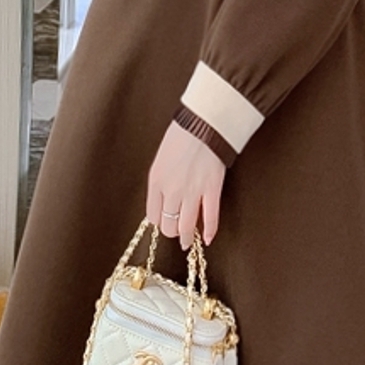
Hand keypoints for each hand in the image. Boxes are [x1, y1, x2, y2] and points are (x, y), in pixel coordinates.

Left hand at [146, 122, 225, 249]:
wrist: (204, 122)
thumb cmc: (183, 134)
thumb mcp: (162, 157)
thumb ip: (163, 179)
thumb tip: (168, 198)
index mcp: (156, 180)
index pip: (152, 215)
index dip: (159, 222)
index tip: (165, 222)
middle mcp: (171, 190)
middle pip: (168, 225)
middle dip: (173, 231)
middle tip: (178, 233)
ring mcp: (192, 192)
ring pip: (187, 227)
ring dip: (187, 238)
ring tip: (188, 242)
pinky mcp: (212, 190)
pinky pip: (210, 218)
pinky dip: (210, 231)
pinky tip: (208, 239)